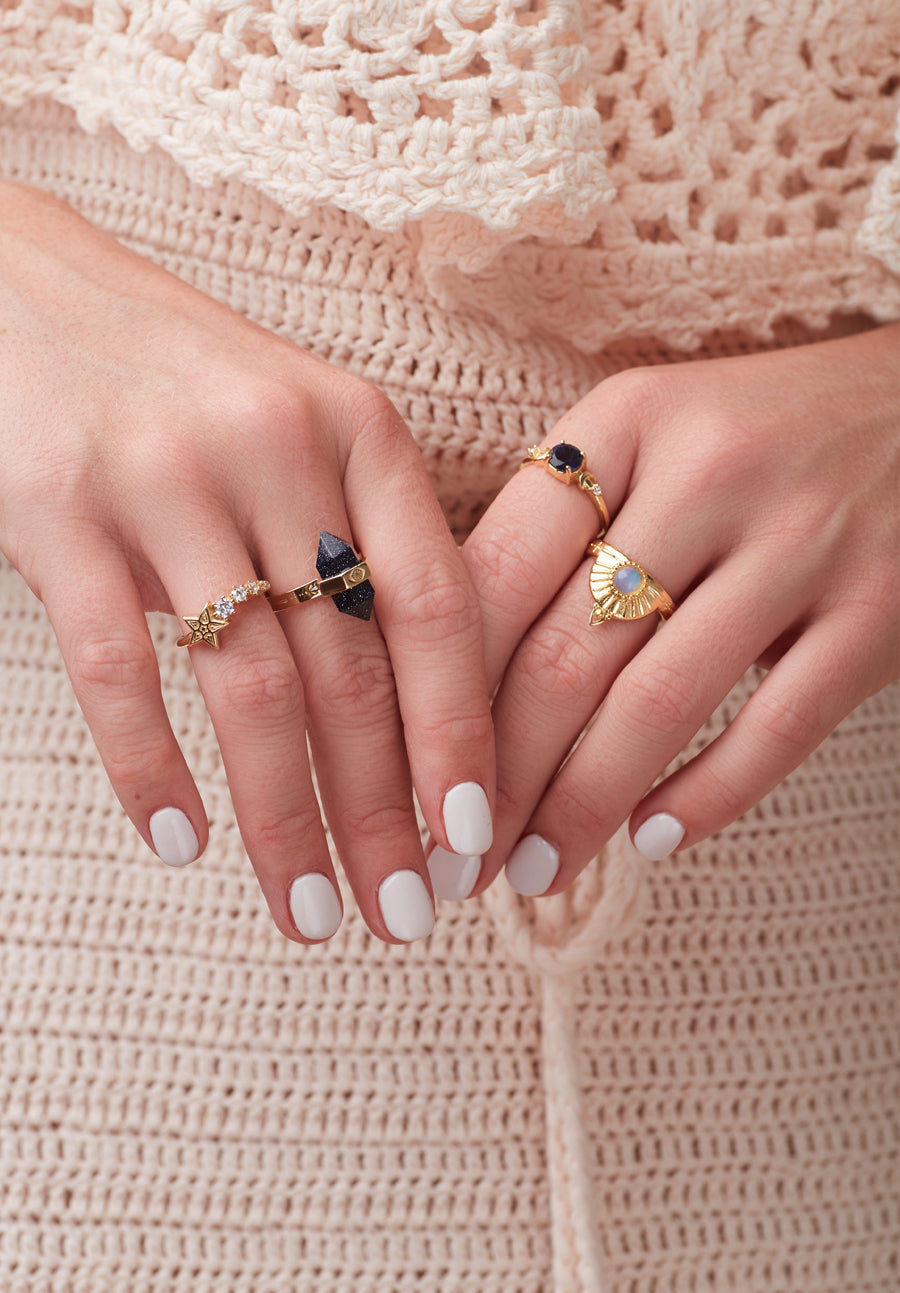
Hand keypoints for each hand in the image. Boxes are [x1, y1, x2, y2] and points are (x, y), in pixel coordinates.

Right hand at [0, 181, 494, 941]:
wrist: (23, 286)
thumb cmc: (182, 380)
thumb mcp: (299, 427)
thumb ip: (360, 538)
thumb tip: (419, 713)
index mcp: (359, 431)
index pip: (437, 609)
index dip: (463, 734)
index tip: (475, 840)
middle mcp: (278, 450)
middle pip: (353, 670)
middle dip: (384, 812)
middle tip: (405, 917)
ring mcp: (166, 478)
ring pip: (252, 687)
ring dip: (287, 821)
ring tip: (312, 915)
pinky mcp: (59, 509)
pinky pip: (119, 668)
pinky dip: (150, 769)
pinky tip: (178, 845)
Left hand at [442, 327, 897, 898]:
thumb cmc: (749, 439)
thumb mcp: (645, 438)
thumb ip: (553, 530)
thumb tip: (444, 679)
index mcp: (625, 422)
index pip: (497, 574)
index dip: (439, 694)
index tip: (406, 777)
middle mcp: (709, 473)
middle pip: (565, 654)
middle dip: (498, 778)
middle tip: (458, 857)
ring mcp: (804, 542)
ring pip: (658, 703)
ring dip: (582, 807)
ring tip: (534, 870)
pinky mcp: (879, 611)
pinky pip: (777, 728)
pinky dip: (707, 795)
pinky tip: (650, 839)